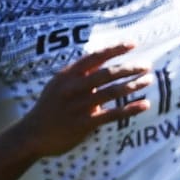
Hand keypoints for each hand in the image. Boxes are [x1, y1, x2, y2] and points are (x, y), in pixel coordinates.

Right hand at [19, 43, 152, 155]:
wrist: (31, 135)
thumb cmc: (50, 105)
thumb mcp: (59, 84)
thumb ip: (80, 73)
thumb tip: (104, 59)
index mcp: (68, 75)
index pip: (95, 57)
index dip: (114, 49)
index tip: (133, 44)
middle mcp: (73, 88)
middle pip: (107, 74)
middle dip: (129, 68)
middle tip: (147, 65)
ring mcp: (79, 106)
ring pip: (112, 92)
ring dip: (133, 85)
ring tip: (148, 80)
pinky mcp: (84, 124)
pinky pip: (112, 114)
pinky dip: (131, 109)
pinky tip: (145, 105)